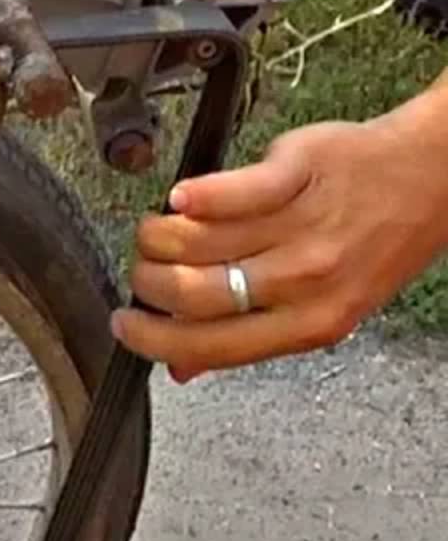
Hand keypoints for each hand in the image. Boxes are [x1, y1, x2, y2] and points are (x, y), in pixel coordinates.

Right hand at [114, 93, 447, 379]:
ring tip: (160, 230)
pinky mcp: (296, 172)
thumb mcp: (325, 309)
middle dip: (146, 282)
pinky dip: (190, 197)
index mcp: (311, 324)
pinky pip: (224, 192)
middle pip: (190, 292)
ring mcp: (302, 225)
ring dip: (158, 235)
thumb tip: (181, 368)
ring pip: (194, 240)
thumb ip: (251, 338)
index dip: (150, 338)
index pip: (207, 344)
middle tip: (143, 270)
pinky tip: (180, 198)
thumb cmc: (378, 240)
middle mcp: (307, 280)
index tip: (124, 324)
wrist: (430, 176)